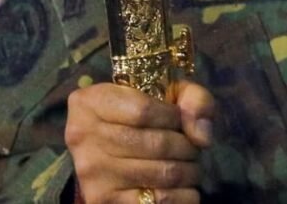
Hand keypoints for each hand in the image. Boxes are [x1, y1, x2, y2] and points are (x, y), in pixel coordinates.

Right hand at [66, 80, 214, 203]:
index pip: (144, 110)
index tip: (179, 120)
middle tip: (192, 148)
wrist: (109, 153)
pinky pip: (160, 201)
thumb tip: (203, 136)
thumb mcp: (167, 93)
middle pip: (157, 144)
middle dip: (187, 147)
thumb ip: (193, 99)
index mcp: (91, 102)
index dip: (174, 117)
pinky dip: (183, 195)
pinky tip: (182, 187)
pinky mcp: (103, 201)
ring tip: (190, 166)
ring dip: (190, 171)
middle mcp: (83, 138)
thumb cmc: (142, 115)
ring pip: (164, 173)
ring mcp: (92, 174)